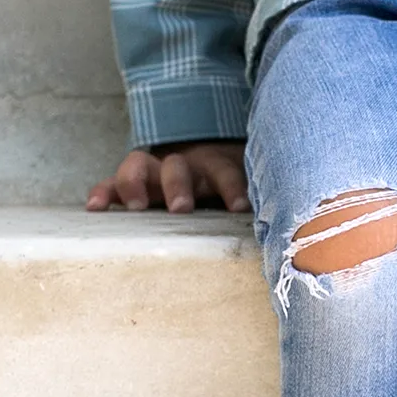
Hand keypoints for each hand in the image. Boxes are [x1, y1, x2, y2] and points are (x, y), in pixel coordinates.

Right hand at [86, 140, 249, 212]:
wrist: (203, 156)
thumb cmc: (229, 187)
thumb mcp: (247, 187)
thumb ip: (265, 206)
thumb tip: (302, 240)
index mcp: (218, 168)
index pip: (227, 173)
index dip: (233, 189)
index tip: (240, 209)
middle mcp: (186, 165)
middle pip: (180, 168)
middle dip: (179, 186)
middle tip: (180, 208)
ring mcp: (156, 170)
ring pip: (141, 167)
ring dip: (136, 184)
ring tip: (134, 207)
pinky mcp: (132, 180)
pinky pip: (112, 183)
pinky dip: (103, 192)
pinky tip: (95, 207)